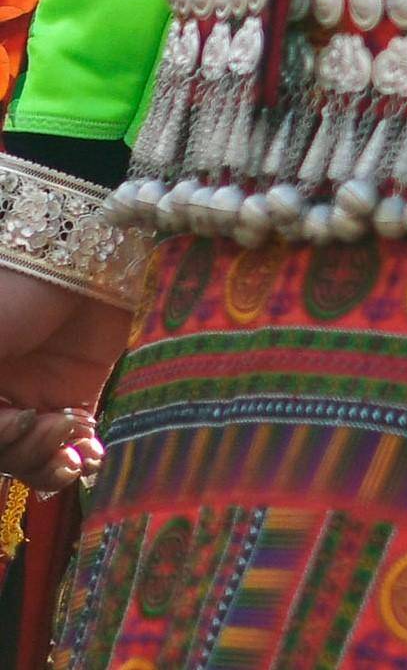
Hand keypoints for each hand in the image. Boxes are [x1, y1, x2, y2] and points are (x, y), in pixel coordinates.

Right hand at [0, 264, 129, 489]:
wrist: (83, 253)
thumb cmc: (15, 291)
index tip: (18, 420)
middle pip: (2, 453)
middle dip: (24, 452)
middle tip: (50, 424)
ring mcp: (36, 397)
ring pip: (33, 455)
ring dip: (51, 461)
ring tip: (74, 441)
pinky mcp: (78, 393)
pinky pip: (72, 440)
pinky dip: (79, 455)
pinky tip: (90, 455)